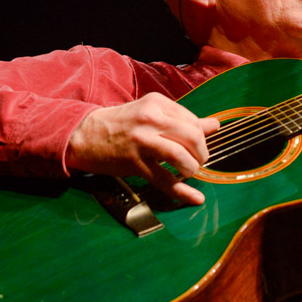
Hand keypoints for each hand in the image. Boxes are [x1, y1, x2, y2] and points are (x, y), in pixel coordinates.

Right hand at [66, 92, 219, 204]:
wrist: (85, 134)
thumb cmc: (123, 123)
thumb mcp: (152, 114)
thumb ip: (184, 120)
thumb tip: (216, 125)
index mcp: (157, 103)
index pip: (193, 120)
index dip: (201, 136)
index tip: (196, 146)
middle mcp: (150, 119)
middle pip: (192, 136)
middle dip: (201, 152)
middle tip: (198, 160)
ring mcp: (142, 141)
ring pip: (180, 156)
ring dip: (192, 168)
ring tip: (189, 171)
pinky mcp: (135, 163)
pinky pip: (164, 179)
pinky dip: (183, 191)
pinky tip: (196, 198)